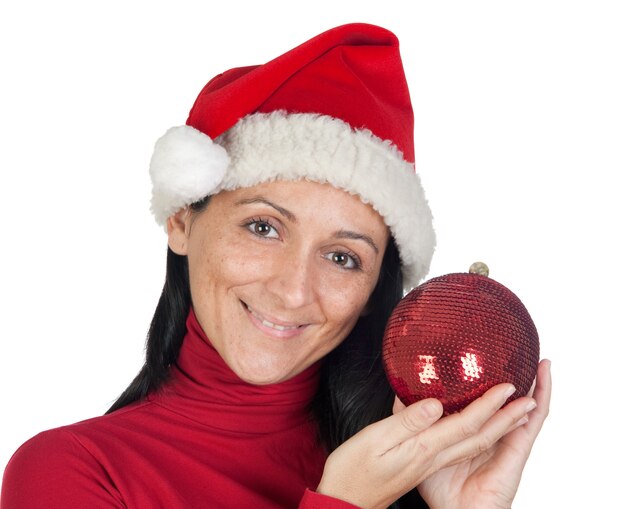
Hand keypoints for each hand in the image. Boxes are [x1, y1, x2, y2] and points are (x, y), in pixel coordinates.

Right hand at [316, 361, 549, 508]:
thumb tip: (433, 404)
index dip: (490, 405)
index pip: (467, 424)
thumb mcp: (374, 442)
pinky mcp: (421, 465)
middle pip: (479, 436)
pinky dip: (475, 434)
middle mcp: (432, 457)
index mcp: (424, 449)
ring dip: (498, 428)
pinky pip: (457, 447)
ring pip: (472, 444)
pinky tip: (471, 426)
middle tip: (526, 398)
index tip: (509, 386)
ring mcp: (428, 463)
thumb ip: (406, 422)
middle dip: (506, 417)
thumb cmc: (353, 473)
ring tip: (514, 412)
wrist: (345, 502)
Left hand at [416, 359, 551, 508]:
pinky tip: (541, 388)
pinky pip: (532, 424)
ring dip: (534, 386)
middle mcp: (489, 436)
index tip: (485, 365)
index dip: (484, 387)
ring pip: (522, 409)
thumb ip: (412, 420)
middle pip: (504, 404)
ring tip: (541, 364)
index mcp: (468, 435)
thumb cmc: (440, 489)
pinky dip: (540, 404)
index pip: (478, 405)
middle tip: (520, 357)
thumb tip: (402, 394)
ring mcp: (506, 442)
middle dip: (514, 382)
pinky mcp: (517, 451)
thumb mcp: (418, 445)